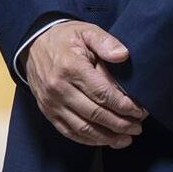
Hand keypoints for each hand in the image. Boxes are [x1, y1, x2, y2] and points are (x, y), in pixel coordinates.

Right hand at [22, 21, 148, 147]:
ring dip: (107, 137)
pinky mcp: (48, 112)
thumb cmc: (64, 38)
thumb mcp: (85, 31)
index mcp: (71, 67)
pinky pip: (70, 132)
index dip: (124, 106)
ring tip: (126, 138)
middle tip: (138, 127)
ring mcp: (51, 103)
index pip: (102, 94)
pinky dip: (89, 140)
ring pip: (83, 128)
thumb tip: (123, 55)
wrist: (32, 45)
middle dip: (120, 124)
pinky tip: (106, 140)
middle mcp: (59, 88)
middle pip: (95, 114)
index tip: (140, 111)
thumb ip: (105, 42)